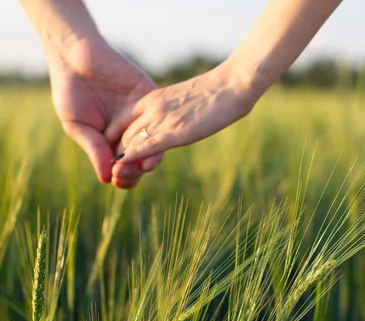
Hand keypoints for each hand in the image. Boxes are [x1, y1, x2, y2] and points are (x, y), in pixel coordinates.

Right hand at [47, 35, 161, 188]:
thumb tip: (106, 179)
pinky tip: (151, 138)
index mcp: (113, 145)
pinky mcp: (152, 99)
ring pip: (157, 144)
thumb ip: (94, 149)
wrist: (76, 57)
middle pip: (143, 162)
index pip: (125, 171)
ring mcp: (144, 117)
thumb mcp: (77, 125)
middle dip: (136, 171)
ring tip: (145, 163)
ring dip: (152, 157)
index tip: (115, 177)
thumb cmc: (71, 93)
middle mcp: (132, 134)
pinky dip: (160, 130)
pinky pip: (163, 118)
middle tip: (124, 170)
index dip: (124, 178)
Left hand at [105, 63, 258, 167]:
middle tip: (114, 168)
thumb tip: (177, 120)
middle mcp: (152, 108)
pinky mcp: (174, 132)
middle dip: (116, 151)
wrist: (231, 84)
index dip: (116, 135)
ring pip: (130, 142)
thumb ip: (174, 110)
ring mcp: (162, 120)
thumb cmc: (217, 91)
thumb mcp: (186, 99)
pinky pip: (144, 146)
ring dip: (122, 159)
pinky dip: (131, 157)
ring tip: (117, 173)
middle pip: (123, 133)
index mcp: (154, 98)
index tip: (117, 149)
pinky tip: (123, 165)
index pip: (123, 119)